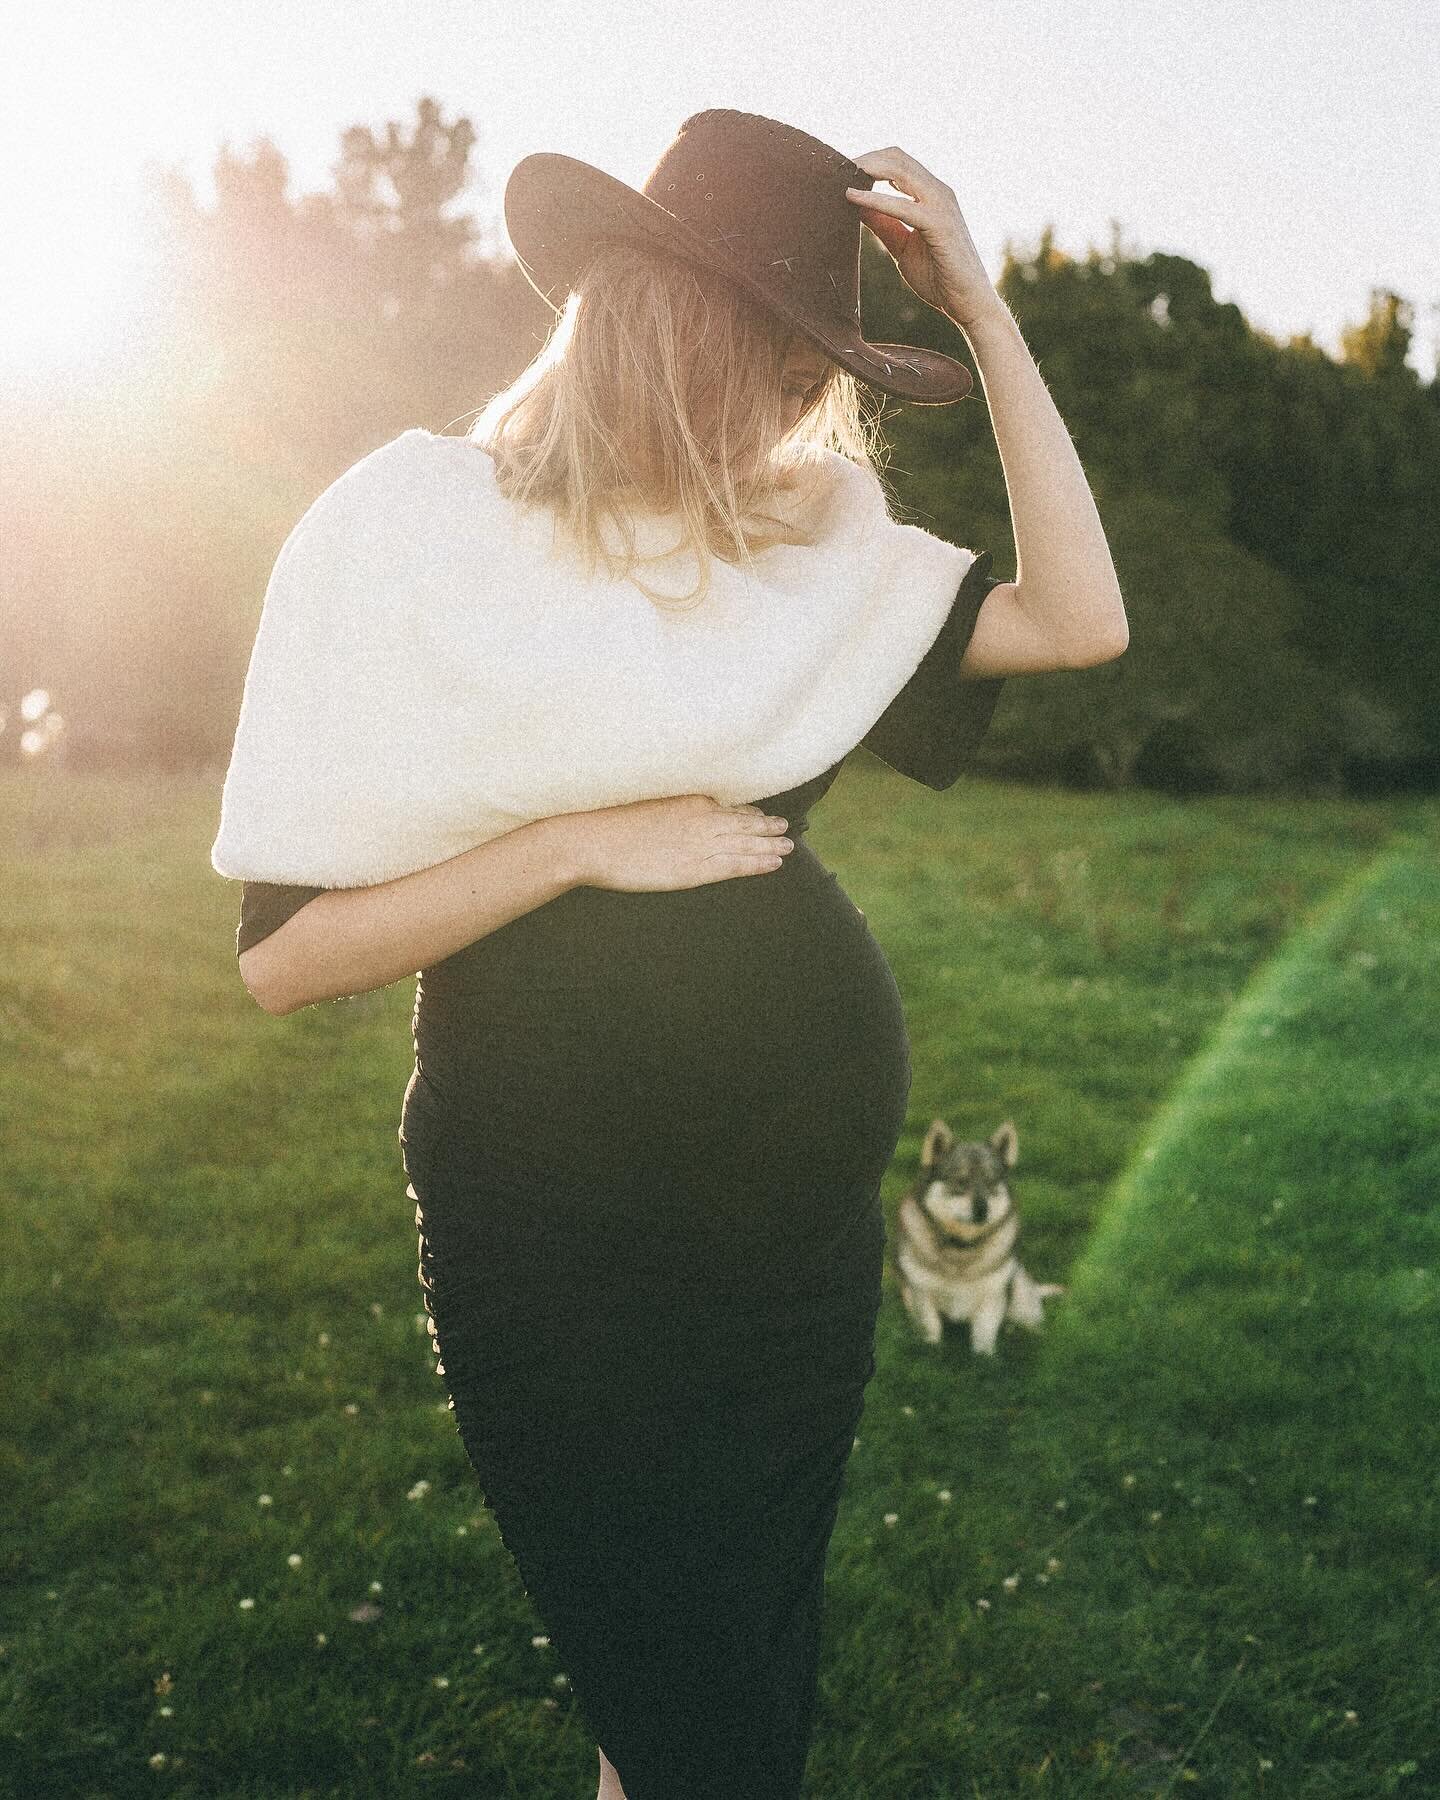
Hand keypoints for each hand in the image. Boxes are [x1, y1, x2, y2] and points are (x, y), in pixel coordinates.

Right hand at [562, 794, 794, 892]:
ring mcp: (701, 844)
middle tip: (785, 828)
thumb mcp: (646, 803)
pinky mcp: (695, 869)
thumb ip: (670, 808)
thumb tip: (679, 813)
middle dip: (767, 826)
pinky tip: (774, 864)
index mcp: (689, 800)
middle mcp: (702, 819)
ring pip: (747, 843)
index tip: (761, 814)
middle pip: (745, 822)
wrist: (591, 839)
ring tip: (787, 847)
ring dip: (770, 845)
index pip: (729, 806)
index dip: (749, 811)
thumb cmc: (608, 822)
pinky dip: (758, 864)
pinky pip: (736, 865)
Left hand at [844, 147, 995, 329]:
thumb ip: (884, 225)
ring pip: (900, 171)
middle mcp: (939, 192)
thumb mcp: (902, 246)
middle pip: (897, 157)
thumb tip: (857, 207)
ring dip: (867, 170)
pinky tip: (850, 198)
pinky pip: (902, 205)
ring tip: (837, 176)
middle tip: (831, 169)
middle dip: (863, 159)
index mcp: (931, 194)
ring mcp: (942, 205)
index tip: (839, 171)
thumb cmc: (939, 276)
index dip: (868, 161)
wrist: (968, 303)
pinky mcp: (940, 225)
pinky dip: (874, 199)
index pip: (897, 162)